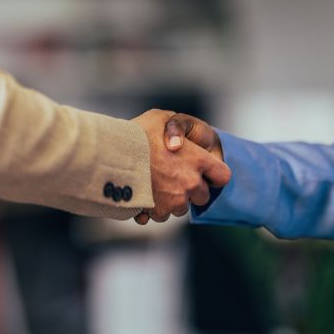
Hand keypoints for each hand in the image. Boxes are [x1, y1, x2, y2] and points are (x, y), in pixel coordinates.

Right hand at [131, 109, 230, 224]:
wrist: (111, 155)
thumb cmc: (136, 134)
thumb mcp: (161, 118)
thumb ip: (177, 128)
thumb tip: (179, 139)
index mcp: (199, 160)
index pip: (223, 176)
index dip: (214, 174)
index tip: (204, 172)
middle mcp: (191, 182)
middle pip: (203, 196)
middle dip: (191, 189)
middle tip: (173, 177)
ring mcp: (176, 200)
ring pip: (182, 208)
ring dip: (173, 200)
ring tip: (156, 185)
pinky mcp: (159, 212)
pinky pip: (162, 215)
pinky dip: (154, 208)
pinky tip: (145, 194)